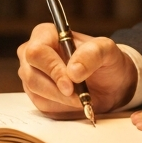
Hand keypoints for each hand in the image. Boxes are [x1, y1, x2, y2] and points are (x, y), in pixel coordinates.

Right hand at [18, 24, 138, 118]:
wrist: (110, 82)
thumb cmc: (106, 60)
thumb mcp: (107, 51)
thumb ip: (92, 54)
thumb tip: (73, 71)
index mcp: (45, 34)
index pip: (37, 52)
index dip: (52, 69)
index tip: (71, 84)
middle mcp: (32, 54)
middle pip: (31, 75)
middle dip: (57, 89)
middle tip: (79, 97)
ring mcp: (31, 75)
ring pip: (36, 92)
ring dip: (61, 100)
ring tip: (81, 98)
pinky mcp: (36, 94)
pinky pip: (42, 105)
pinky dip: (61, 107)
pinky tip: (75, 101)